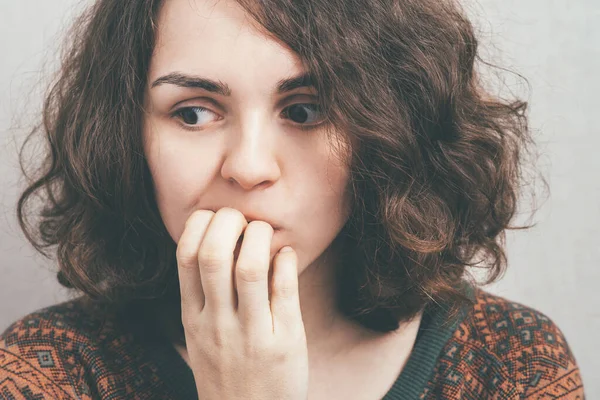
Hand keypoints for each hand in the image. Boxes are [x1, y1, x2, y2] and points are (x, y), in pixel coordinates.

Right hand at [176, 207, 308, 399]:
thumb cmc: (226, 371)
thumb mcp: (201, 336)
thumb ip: (203, 296)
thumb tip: (220, 242)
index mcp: (193, 317)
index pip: (185, 256)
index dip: (199, 225)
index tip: (215, 217)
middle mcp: (217, 323)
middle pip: (213, 255)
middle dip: (227, 222)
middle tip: (242, 219)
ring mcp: (250, 333)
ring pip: (249, 268)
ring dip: (259, 236)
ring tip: (264, 233)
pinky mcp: (284, 341)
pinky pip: (285, 290)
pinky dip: (286, 261)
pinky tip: (286, 254)